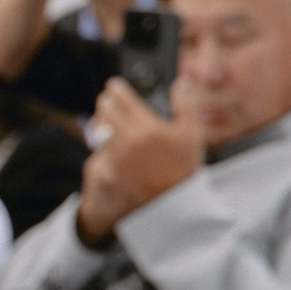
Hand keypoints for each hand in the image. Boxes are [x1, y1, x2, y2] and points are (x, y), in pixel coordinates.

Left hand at [74, 77, 203, 244]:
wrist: (173, 206)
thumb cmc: (184, 169)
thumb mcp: (193, 135)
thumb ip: (187, 105)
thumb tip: (182, 83)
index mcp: (147, 128)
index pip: (122, 99)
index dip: (116, 89)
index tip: (114, 86)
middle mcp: (128, 141)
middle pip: (105, 111)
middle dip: (106, 102)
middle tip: (108, 100)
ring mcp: (115, 159)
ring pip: (98, 130)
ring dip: (101, 120)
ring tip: (105, 118)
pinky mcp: (107, 173)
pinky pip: (97, 151)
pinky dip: (101, 144)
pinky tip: (108, 143)